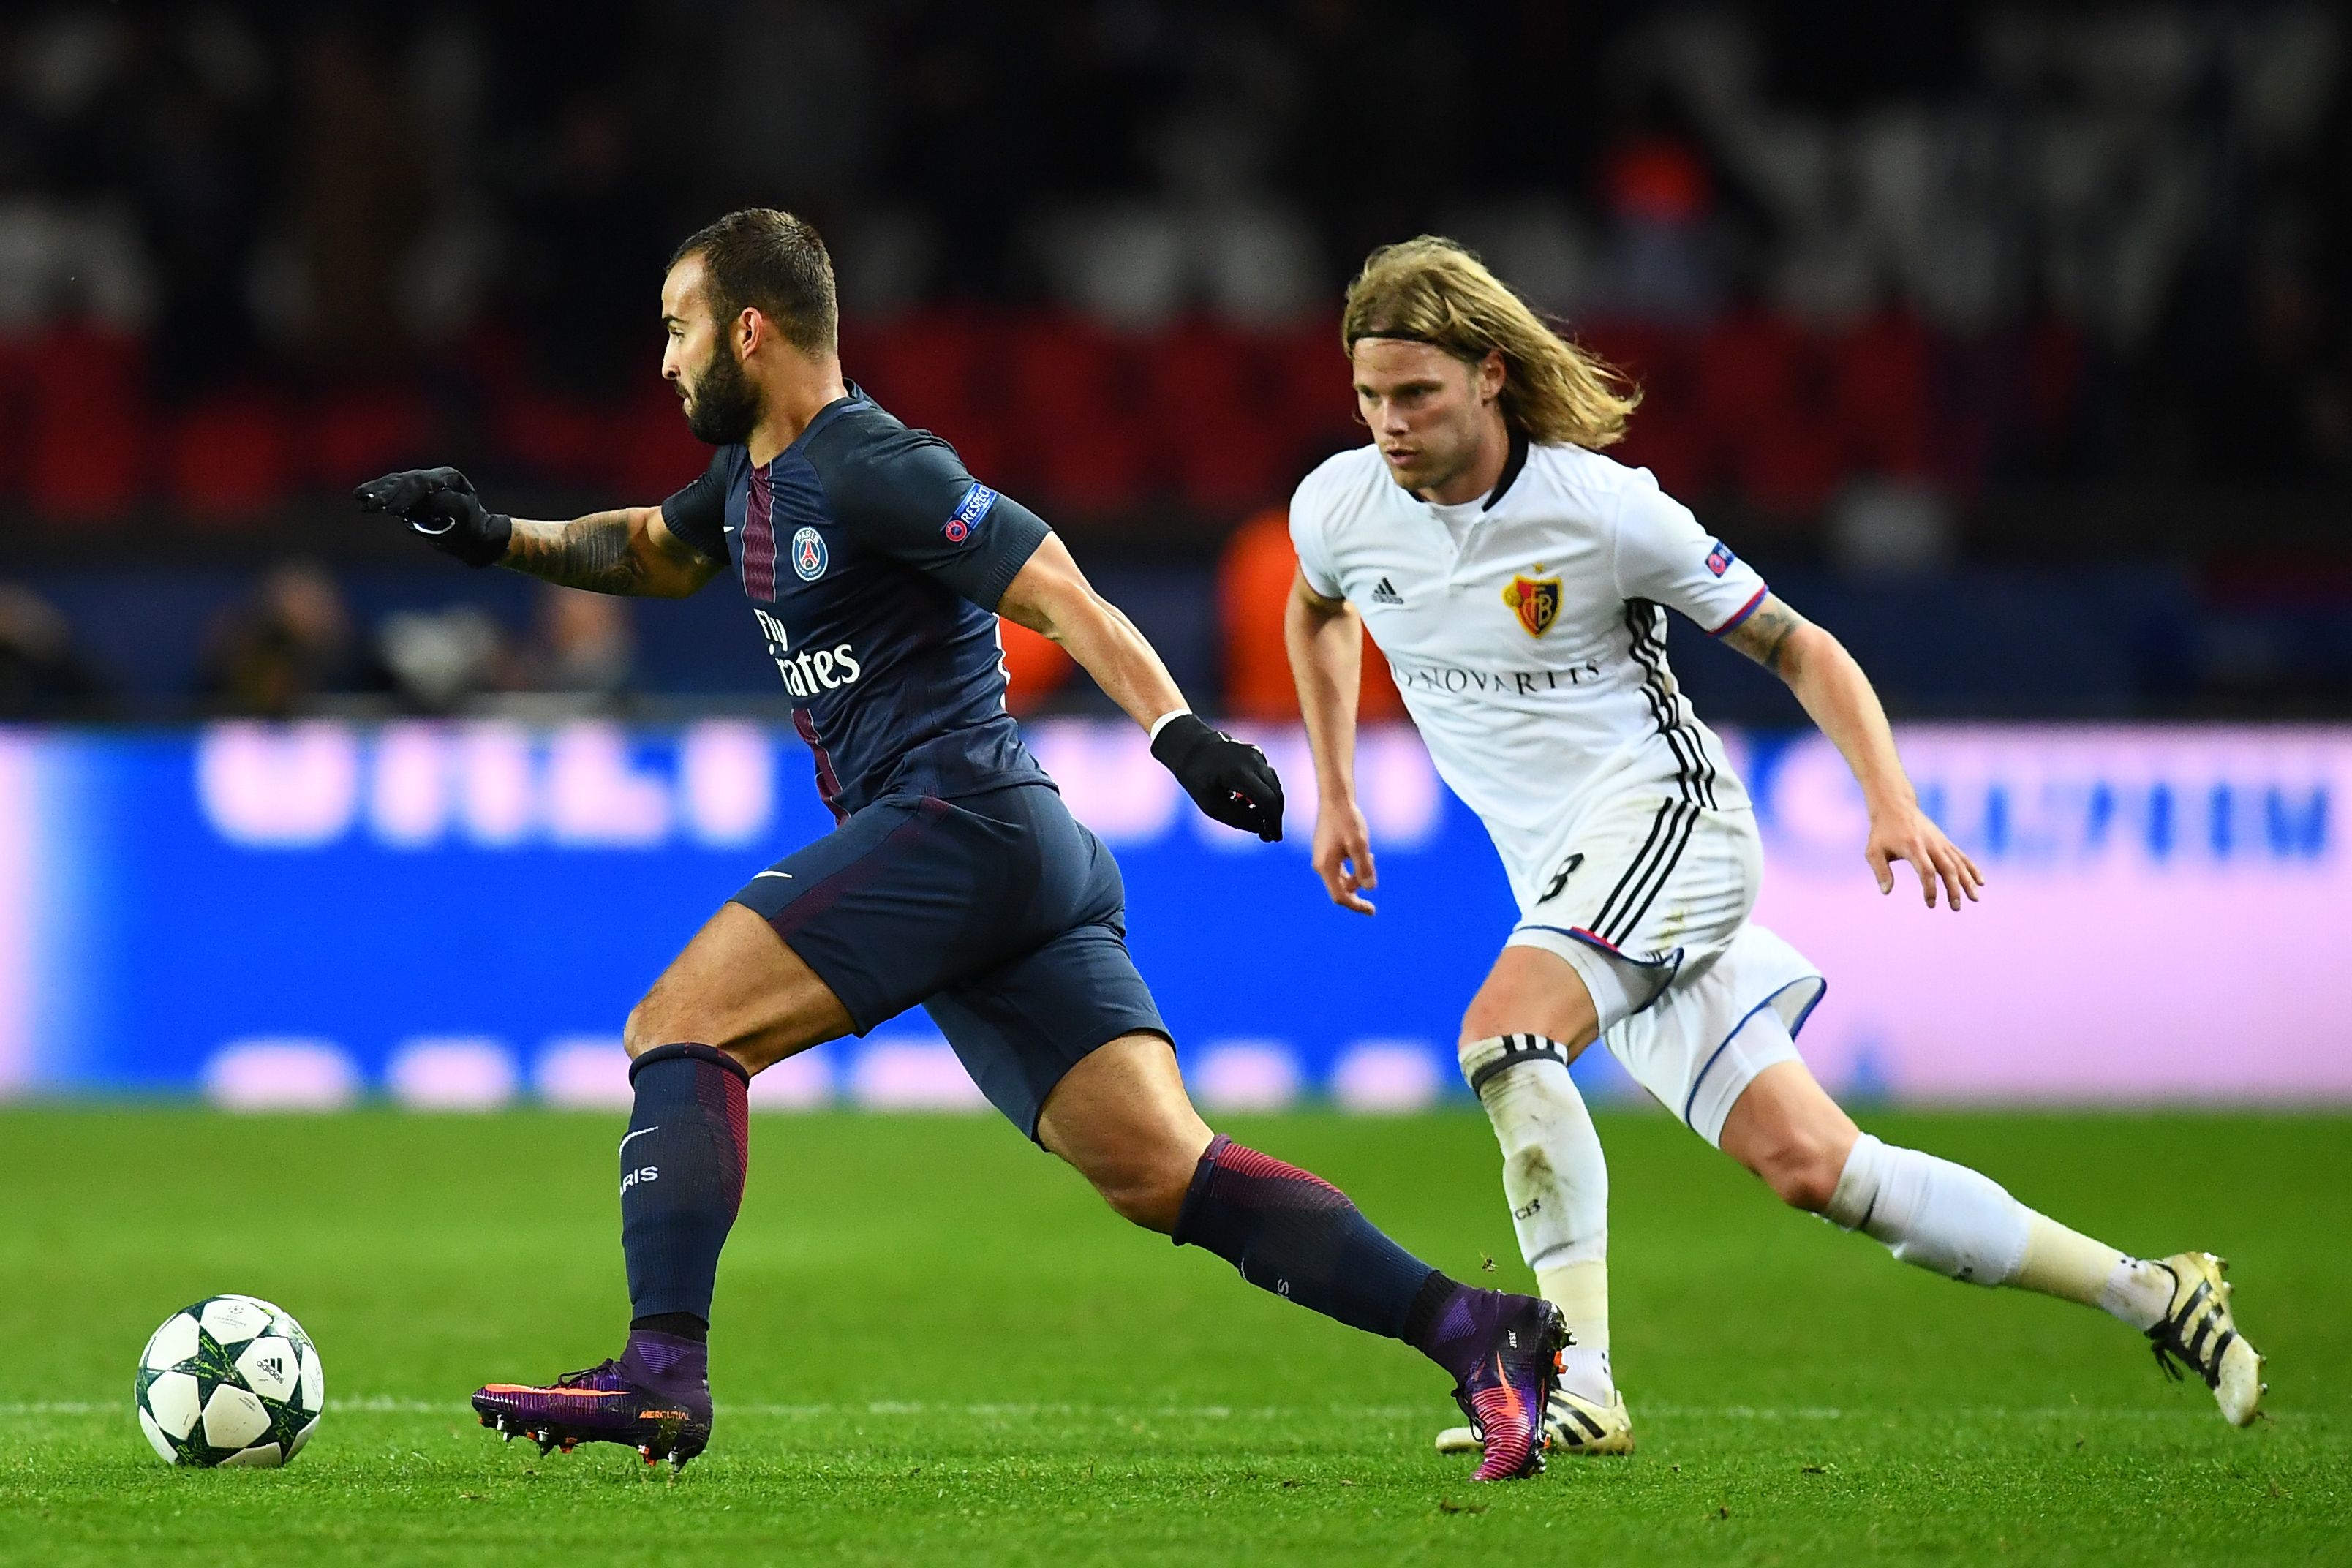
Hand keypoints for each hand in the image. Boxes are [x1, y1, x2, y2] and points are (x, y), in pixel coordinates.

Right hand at [353, 467, 512, 567]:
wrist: (473, 534)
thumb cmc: (471, 528)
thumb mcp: (462, 518)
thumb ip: (442, 507)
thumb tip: (420, 502)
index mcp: (449, 478)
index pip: (423, 483)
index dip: (406, 496)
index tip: (393, 511)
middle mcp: (435, 476)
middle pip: (407, 481)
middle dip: (388, 494)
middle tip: (372, 506)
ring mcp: (422, 481)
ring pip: (396, 482)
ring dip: (377, 491)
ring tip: (360, 499)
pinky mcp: (411, 490)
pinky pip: (391, 487)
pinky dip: (375, 491)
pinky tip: (359, 494)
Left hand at [1150, 713, 1283, 841]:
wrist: (1191, 748)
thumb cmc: (1198, 779)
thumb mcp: (1212, 806)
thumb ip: (1239, 819)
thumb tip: (1263, 828)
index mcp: (1239, 772)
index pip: (1267, 800)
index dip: (1273, 821)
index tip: (1274, 837)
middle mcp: (1253, 760)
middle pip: (1275, 793)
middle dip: (1274, 816)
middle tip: (1269, 835)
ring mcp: (1257, 754)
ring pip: (1274, 786)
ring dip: (1270, 806)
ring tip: (1257, 821)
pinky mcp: (1258, 754)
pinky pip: (1267, 778)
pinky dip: (1264, 793)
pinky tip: (1247, 802)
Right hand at [1311, 797, 1376, 913]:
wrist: (1335, 799)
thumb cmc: (1347, 820)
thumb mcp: (1360, 845)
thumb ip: (1364, 868)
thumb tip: (1370, 888)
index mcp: (1326, 867)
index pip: (1340, 896)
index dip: (1356, 905)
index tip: (1372, 910)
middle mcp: (1321, 865)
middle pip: (1341, 888)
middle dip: (1359, 887)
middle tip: (1373, 871)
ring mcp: (1322, 858)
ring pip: (1342, 877)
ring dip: (1357, 874)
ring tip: (1369, 856)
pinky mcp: (1326, 851)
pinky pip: (1340, 867)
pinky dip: (1353, 866)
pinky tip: (1362, 853)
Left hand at [1866, 800, 1982, 909]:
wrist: (1895, 806)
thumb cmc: (1882, 832)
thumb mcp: (1873, 851)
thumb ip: (1880, 871)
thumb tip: (1886, 891)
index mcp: (1913, 847)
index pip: (1926, 870)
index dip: (1930, 888)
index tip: (1930, 904)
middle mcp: (1931, 844)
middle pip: (1948, 868)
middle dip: (1954, 889)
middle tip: (1955, 908)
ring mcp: (1940, 842)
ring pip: (1958, 863)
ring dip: (1968, 881)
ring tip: (1975, 899)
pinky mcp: (1945, 842)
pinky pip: (1961, 856)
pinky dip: (1972, 868)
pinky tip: (1980, 882)